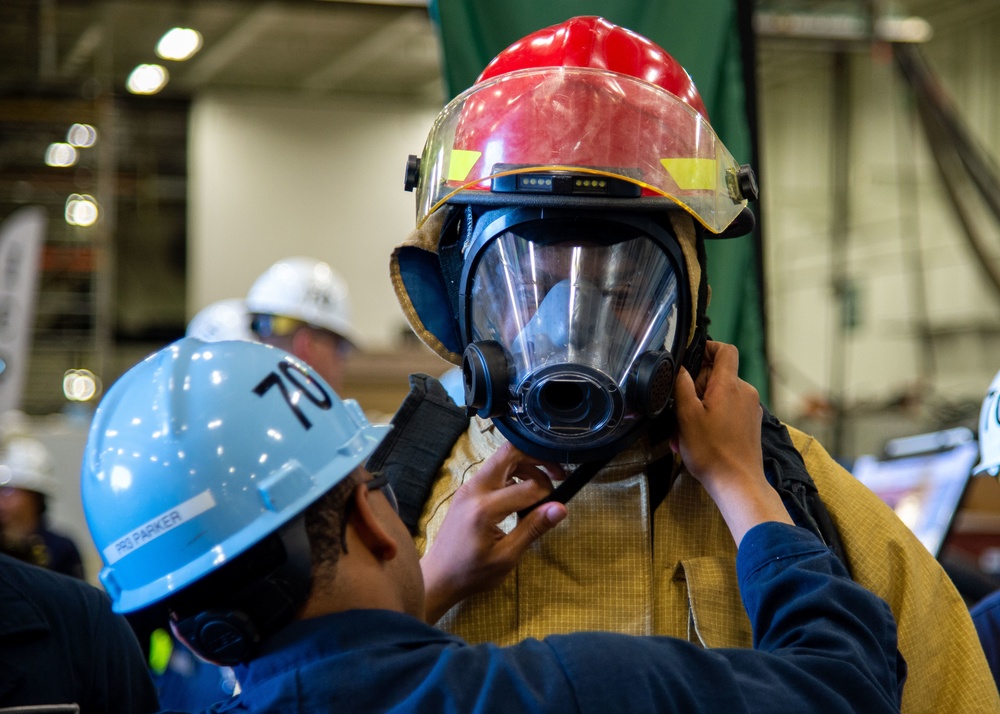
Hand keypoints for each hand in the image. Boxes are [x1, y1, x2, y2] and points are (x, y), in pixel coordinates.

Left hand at [420, 442, 567, 623]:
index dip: (548, 494)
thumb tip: (561, 508)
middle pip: (510, 453)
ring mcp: (468, 487)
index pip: (528, 487)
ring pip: (502, 458)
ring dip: (526, 464)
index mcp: (484, 508)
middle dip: (538, 458)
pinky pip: (494, 470)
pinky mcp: (467, 490)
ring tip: (545, 485)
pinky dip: (513, 474)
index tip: (555, 508)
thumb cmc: (472, 573)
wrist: (438, 576)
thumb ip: (533, 528)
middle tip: (558, 473)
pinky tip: (523, 493)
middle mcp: (474, 489)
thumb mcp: (507, 557)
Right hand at [671, 341, 791, 544]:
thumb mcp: (687, 416)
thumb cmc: (711, 451)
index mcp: (730, 385)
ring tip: (685, 432)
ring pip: (721, 396)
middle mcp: (745, 392)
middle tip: (679, 411)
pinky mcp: (751, 424)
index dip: (708, 349)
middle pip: (719, 375)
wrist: (738, 483)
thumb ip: (682, 386)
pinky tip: (699, 439)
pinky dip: (712, 419)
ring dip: (701, 408)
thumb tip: (679, 367)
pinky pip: (729, 411)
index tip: (690, 362)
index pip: (725, 350)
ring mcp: (751, 409)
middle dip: (696, 388)